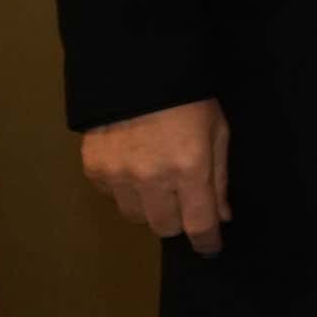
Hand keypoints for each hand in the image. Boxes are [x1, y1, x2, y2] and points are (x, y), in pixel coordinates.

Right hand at [81, 97, 229, 253]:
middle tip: (183, 199)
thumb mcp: (217, 132)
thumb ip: (219, 178)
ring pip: (136, 216)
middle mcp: (151, 178)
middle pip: (165, 227)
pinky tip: (132, 166)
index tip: (210, 248)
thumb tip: (221, 216)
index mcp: (189, 169)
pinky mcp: (94, 167)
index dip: (207, 242)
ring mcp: (119, 175)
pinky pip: (112, 197)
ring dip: (150, 206)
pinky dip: (124, 190)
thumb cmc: (187, 98)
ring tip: (156, 179)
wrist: (135, 68)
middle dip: (178, 219)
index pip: (198, 225)